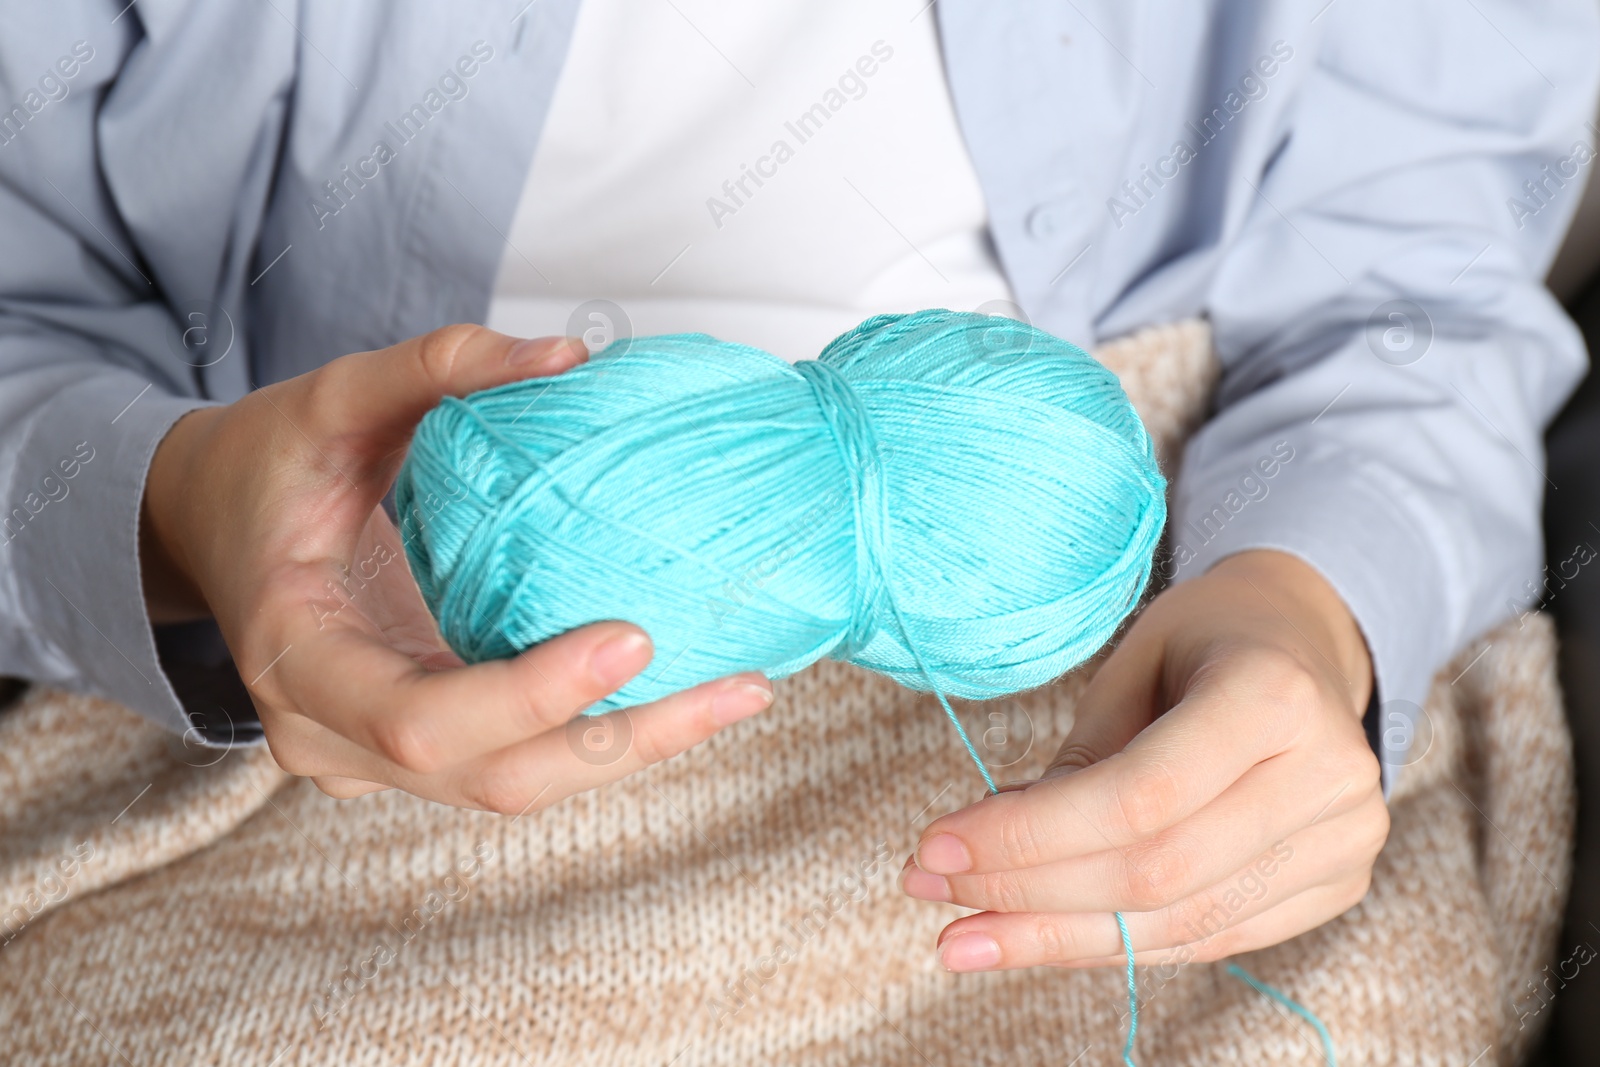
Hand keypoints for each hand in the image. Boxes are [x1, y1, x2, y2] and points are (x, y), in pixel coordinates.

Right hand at [140, 325, 773, 809]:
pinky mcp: (416, 755)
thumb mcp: (331, 397)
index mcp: (294, 653)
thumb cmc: (267, 462)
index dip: (527, 695)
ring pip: (519, 788)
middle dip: (622, 741)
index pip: (417, 714)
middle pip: (493, 778)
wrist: (210, 525)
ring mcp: (371, 759)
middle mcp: (328, 733)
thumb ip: (439, 365)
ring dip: (634, 751)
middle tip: (734, 683)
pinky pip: (520, 764)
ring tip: (741, 693)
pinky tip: (687, 693)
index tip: (635, 637)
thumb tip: (573, 354)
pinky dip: (603, 736)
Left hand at [900, 549, 1386, 969]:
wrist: (1304, 643)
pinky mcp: (1340, 884)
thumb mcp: (1131, 666)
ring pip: (1181, 925)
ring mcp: (1346, 839)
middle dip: (1028, 892)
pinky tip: (1039, 937)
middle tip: (932, 888)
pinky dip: (1118, 943)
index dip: (1030, 837)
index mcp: (1274, 693)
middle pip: (1155, 873)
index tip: (936, 845)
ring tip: (967, 935)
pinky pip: (1212, 939)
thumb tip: (984, 856)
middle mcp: (1328, 773)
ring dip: (1057, 938)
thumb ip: (1078, 761)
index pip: (1138, 796)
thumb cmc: (1202, 642)